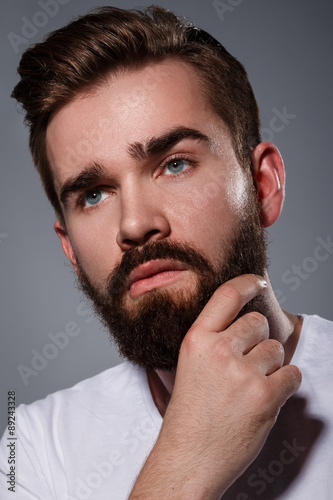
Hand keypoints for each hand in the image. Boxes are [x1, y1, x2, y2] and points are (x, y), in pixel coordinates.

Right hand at [129, 274, 301, 499]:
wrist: (189, 458)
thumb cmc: (189, 415)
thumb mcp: (189, 365)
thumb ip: (214, 341)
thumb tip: (248, 323)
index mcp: (196, 340)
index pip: (228, 294)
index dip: (247, 282)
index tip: (258, 282)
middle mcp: (219, 350)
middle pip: (258, 323)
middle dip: (259, 340)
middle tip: (247, 365)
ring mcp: (242, 373)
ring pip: (277, 350)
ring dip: (271, 367)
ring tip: (250, 389)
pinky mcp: (264, 396)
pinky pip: (293, 375)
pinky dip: (286, 386)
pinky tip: (266, 399)